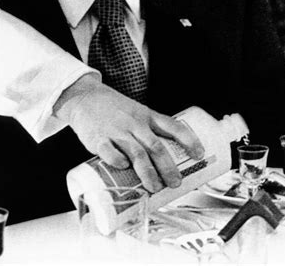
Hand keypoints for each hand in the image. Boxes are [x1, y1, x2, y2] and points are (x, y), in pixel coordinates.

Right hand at [54, 76, 203, 192]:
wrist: (85, 97)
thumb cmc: (113, 109)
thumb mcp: (136, 112)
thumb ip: (148, 131)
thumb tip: (165, 161)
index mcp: (146, 116)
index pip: (172, 126)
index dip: (188, 140)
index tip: (200, 154)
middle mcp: (134, 123)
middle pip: (156, 147)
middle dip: (168, 167)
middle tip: (175, 183)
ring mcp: (117, 131)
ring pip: (137, 153)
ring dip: (147, 172)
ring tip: (155, 187)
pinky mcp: (99, 138)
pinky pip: (109, 152)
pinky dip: (118, 162)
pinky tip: (123, 169)